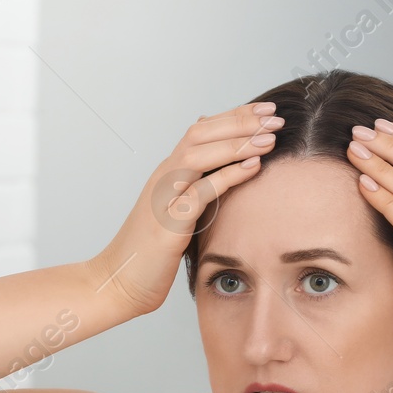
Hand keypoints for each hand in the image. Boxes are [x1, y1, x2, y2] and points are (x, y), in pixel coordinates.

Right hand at [88, 102, 281, 315]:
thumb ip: (193, 190)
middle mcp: (163, 179)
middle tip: (275, 116)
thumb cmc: (149, 253)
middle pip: (200, 134)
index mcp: (167, 174)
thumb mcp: (175, 213)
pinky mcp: (167, 225)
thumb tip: (218, 172)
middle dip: (239, 121)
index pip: (201, 131)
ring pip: (197, 156)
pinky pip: (199, 192)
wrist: (117, 282)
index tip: (266, 110)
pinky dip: (226, 176)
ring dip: (235, 144)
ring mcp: (162, 199)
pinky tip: (252, 168)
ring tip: (269, 138)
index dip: (234, 116)